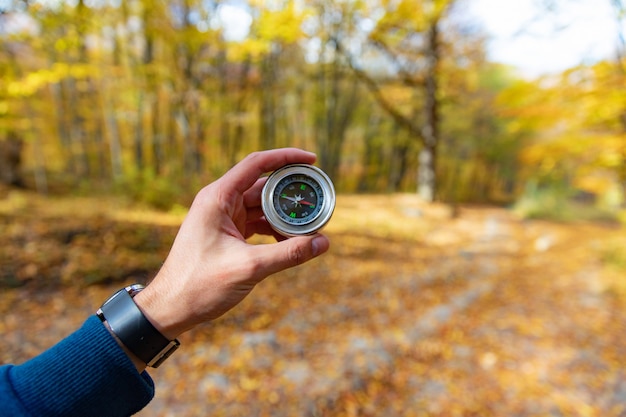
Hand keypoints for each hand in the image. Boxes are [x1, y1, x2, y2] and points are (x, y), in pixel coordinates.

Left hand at [133, 149, 329, 340]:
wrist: (170, 308)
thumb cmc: (199, 285)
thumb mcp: (249, 267)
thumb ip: (288, 253)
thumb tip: (323, 243)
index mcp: (218, 197)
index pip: (257, 163)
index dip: (286, 157)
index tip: (312, 159)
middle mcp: (219, 202)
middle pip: (263, 186)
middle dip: (290, 192)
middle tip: (316, 199)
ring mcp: (222, 218)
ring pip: (261, 207)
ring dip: (283, 215)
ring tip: (308, 225)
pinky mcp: (226, 234)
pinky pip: (255, 223)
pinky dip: (273, 229)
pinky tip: (289, 242)